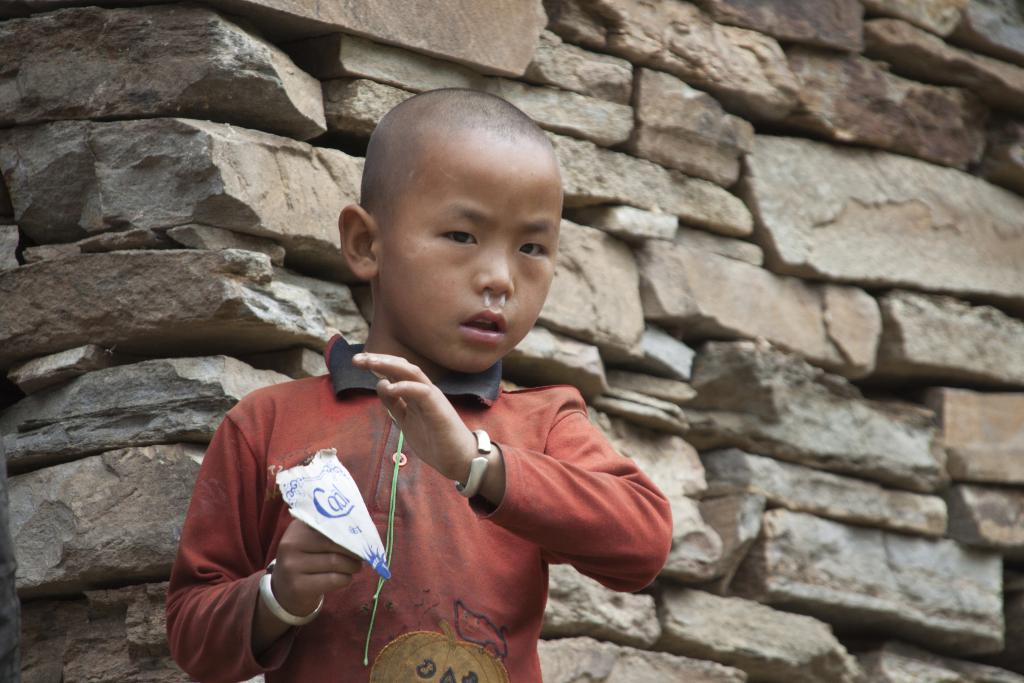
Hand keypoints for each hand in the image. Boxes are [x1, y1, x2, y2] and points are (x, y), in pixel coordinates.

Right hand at [270, 519, 362, 616]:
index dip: (350, 531)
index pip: (330, 524)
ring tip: (356, 567)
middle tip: (363, 555)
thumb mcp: (311, 541)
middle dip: (354, 550)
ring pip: (336, 562)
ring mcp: (292, 566)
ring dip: (353, 566)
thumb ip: (331, 531)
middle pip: (335, 543)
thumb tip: (363, 530)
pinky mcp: (298, 586)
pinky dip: (346, 579)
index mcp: (297, 527)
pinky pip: (333, 580)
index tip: (363, 537)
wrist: (284, 590)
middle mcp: (291, 544)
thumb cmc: (306, 560)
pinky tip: (345, 578)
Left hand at [351, 352, 477, 481]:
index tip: (358, 362)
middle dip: (379, 361)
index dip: (377, 364)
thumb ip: (394, 404)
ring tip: (370, 363)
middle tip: (356, 359)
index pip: (396, 371)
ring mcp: (432, 397)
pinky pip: (422, 392)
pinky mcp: (438, 408)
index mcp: (417, 392)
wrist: (460, 458)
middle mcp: (424, 390)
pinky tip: (389, 387)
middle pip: (401, 367)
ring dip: (390, 366)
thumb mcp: (406, 421)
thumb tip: (382, 384)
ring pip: (411, 372)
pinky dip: (405, 387)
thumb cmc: (436, 440)